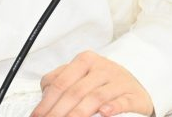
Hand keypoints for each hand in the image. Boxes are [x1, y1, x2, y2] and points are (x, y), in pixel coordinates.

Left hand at [31, 50, 153, 116]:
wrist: (134, 86)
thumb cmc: (103, 82)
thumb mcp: (82, 75)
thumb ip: (62, 80)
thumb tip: (43, 97)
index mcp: (85, 61)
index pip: (60, 82)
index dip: (46, 102)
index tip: (37, 116)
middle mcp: (101, 68)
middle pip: (75, 91)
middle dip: (58, 112)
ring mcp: (117, 81)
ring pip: (95, 97)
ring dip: (78, 114)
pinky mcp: (132, 95)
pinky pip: (122, 101)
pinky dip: (113, 108)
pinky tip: (104, 113)